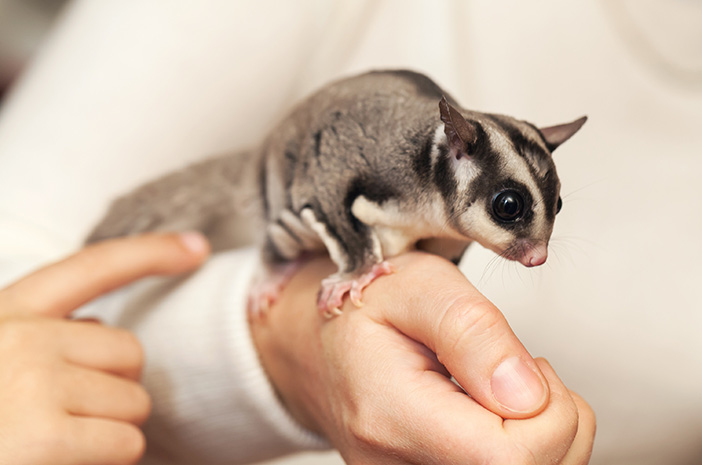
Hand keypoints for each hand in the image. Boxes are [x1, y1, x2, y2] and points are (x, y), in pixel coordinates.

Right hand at [0, 233, 208, 464]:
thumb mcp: (0, 357)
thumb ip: (43, 340)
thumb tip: (101, 329)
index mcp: (5, 315)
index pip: (92, 267)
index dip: (151, 252)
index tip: (196, 248)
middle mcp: (19, 337)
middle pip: (130, 352)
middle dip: (114, 391)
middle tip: (68, 422)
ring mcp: (30, 383)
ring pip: (133, 404)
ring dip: (110, 434)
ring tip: (54, 450)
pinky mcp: (40, 437)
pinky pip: (124, 445)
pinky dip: (105, 464)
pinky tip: (56, 464)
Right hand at [251, 252, 594, 464]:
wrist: (324, 344)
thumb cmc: (372, 309)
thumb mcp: (419, 287)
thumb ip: (472, 331)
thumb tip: (526, 395)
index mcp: (391, 414)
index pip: (510, 458)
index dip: (548, 414)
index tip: (523, 365)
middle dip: (554, 420)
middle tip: (517, 368)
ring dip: (544, 434)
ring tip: (502, 388)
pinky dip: (526, 447)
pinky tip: (494, 415)